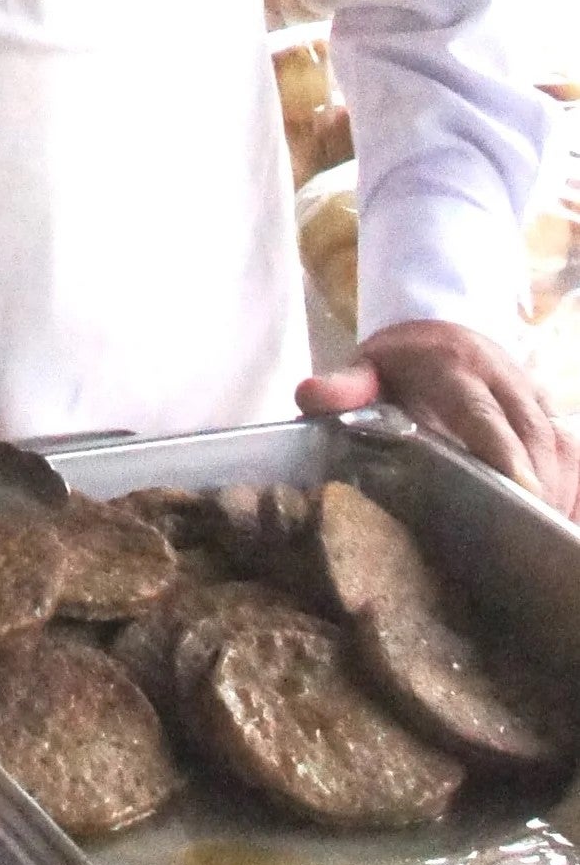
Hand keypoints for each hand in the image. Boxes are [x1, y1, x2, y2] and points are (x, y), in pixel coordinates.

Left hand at [297, 319, 579, 518]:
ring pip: (556, 445)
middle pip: (530, 437)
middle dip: (533, 486)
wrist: (435, 326)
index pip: (482, 412)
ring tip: (536, 538)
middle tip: (524, 537)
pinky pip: (569, 450)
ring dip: (553, 490)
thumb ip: (342, 387)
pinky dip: (566, 486)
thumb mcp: (363, 368)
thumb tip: (309, 395)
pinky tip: (553, 521)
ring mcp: (531, 391)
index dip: (502, 452)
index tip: (517, 491)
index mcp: (453, 366)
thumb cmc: (395, 365)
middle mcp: (501, 375)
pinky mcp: (548, 409)